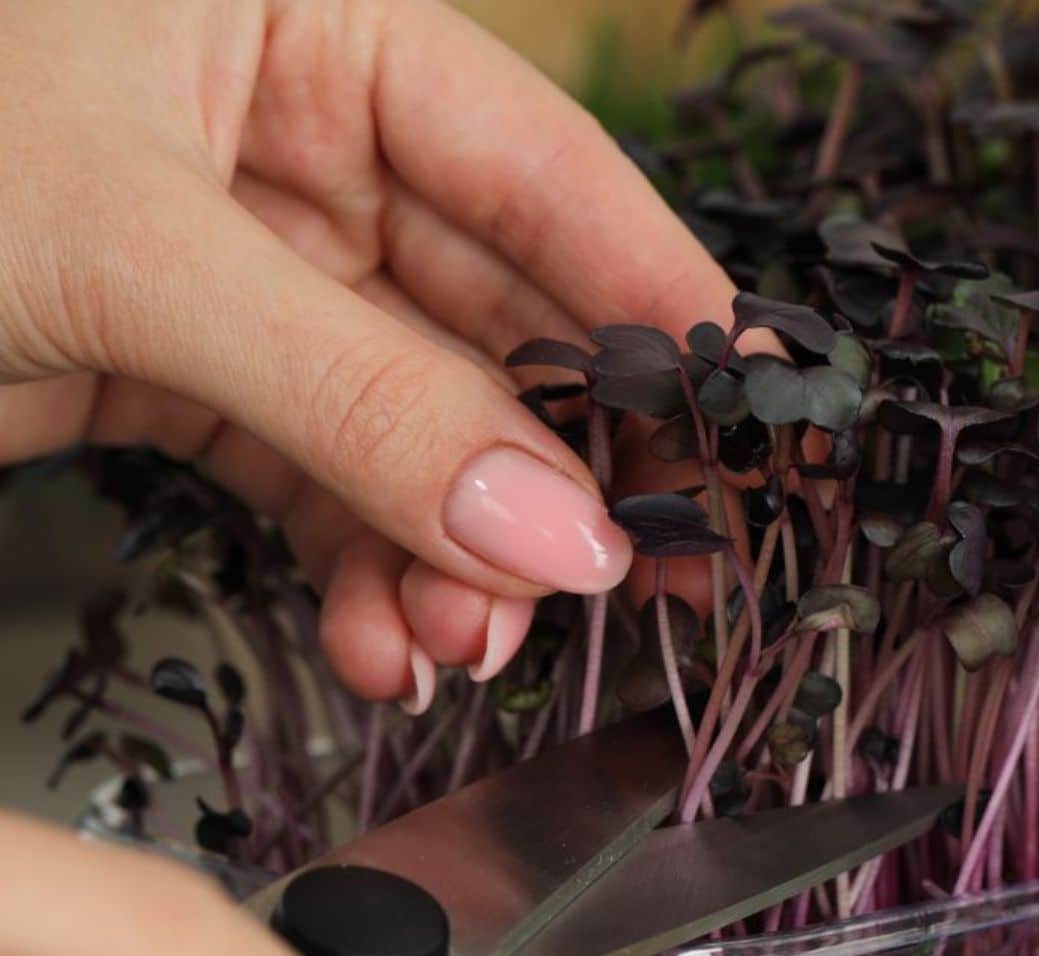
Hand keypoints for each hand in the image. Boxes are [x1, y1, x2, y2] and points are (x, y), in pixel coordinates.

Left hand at [0, 0, 744, 705]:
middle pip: (500, 326)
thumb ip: (356, 391)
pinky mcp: (203, 380)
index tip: (742, 421)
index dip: (655, 305)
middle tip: (627, 579)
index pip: (547, 176)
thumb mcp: (127, 249)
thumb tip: (548, 523)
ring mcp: (260, 278)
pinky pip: (328, 484)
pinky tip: (380, 638)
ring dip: (453, 554)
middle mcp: (303, 149)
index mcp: (312, 26)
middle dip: (556, 472)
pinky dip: (362, 572)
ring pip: (420, 432)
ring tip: (464, 642)